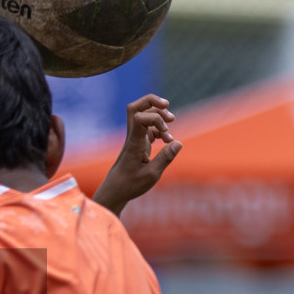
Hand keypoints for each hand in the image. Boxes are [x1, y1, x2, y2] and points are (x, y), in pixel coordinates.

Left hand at [92, 95, 182, 215]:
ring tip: (171, 124)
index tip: (166, 133)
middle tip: (167, 106)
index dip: (156, 118)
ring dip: (158, 115)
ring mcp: (134, 139)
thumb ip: (165, 158)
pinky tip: (167, 139)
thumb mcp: (151, 175)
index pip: (140, 117)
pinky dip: (158, 127)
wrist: (114, 192)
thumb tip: (178, 143)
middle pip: (136, 107)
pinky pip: (147, 127)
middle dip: (152, 101)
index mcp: (134, 143)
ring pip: (142, 115)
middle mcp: (133, 137)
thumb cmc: (130, 185)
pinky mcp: (138, 144)